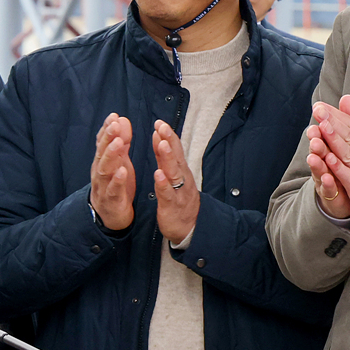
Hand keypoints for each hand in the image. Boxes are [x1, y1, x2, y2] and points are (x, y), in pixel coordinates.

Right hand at [90, 114, 135, 230]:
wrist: (109, 215)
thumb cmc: (115, 184)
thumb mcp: (119, 160)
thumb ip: (121, 141)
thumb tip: (121, 119)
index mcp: (103, 161)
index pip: (103, 142)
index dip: (107, 129)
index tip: (113, 116)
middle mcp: (100, 171)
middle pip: (101, 152)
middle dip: (107, 138)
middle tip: (114, 125)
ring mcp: (104, 185)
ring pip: (104, 169)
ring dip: (111, 155)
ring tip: (119, 143)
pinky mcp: (111, 200)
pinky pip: (113, 189)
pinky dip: (117, 180)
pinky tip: (122, 171)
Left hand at [151, 120, 198, 247]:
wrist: (192, 228)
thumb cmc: (181, 200)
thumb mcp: (174, 177)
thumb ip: (165, 158)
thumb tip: (159, 137)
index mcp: (180, 171)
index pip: (175, 150)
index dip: (168, 136)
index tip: (160, 122)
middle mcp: (182, 178)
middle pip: (176, 157)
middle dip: (169, 141)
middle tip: (162, 126)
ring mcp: (178, 192)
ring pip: (173, 173)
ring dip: (167, 158)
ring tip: (161, 144)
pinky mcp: (172, 206)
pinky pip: (167, 194)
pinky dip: (163, 184)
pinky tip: (157, 174)